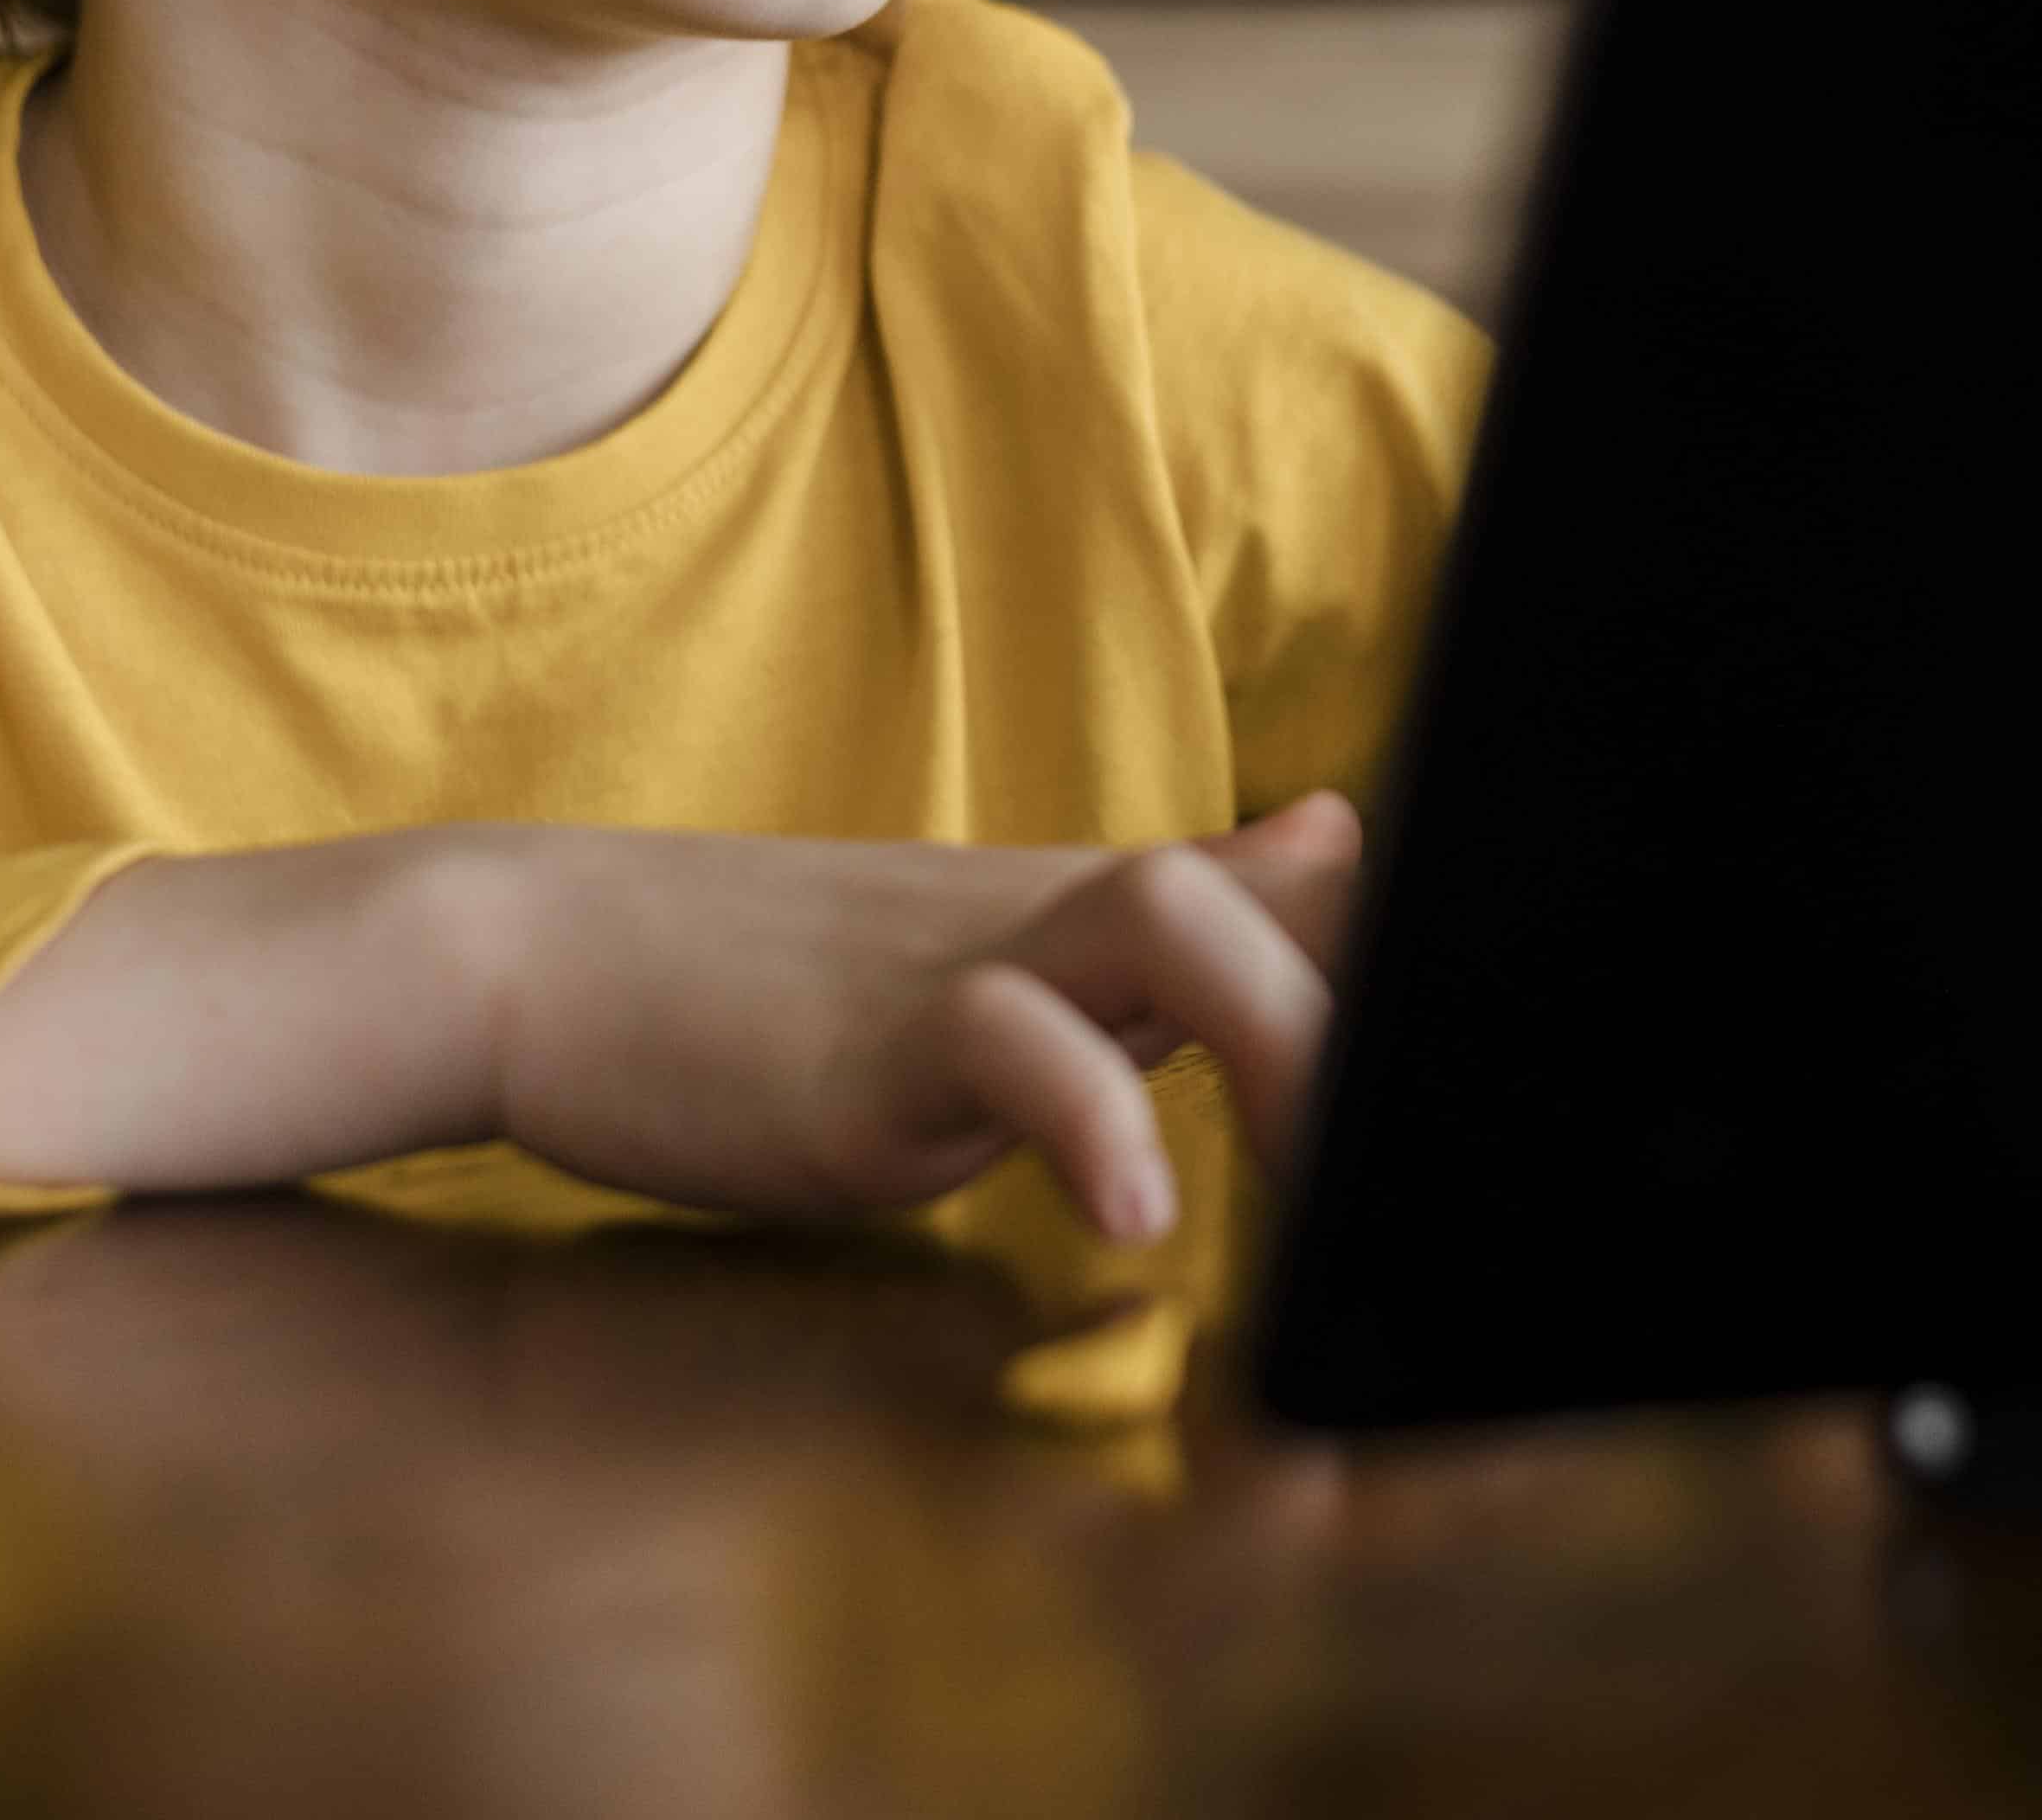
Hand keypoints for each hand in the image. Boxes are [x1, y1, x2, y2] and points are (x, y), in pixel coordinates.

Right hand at [484, 792, 1358, 1244]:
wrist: (538, 953)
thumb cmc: (769, 979)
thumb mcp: (1007, 935)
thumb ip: (1181, 907)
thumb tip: (1342, 828)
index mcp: (1099, 910)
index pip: (1320, 886)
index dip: (1425, 956)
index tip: (1502, 1069)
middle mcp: (1058, 920)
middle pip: (1284, 898)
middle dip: (1385, 1015)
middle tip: (1441, 1157)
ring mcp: (963, 972)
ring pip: (1171, 925)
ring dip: (1282, 1037)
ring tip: (1329, 1174)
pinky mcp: (867, 1052)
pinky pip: (1006, 1050)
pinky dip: (1088, 1123)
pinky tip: (1128, 1214)